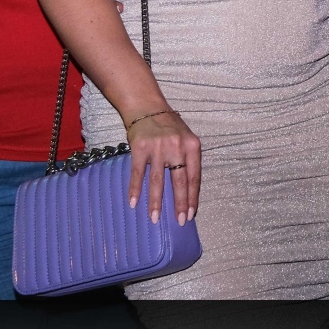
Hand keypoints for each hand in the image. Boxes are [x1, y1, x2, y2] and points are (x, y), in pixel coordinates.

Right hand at [125, 109, 202, 224]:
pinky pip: (138, 173)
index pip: (194, 177)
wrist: (147, 107)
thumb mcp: (186, 139)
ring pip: (158, 180)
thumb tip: (188, 191)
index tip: (191, 214)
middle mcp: (177, 147)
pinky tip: (134, 203)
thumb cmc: (169, 126)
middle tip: (179, 221)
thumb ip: (188, 160)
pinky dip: (136, 189)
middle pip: (179, 181)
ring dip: (156, 202)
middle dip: (180, 204)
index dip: (193, 197)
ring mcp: (158, 148)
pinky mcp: (140, 148)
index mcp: (192, 146)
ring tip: (155, 218)